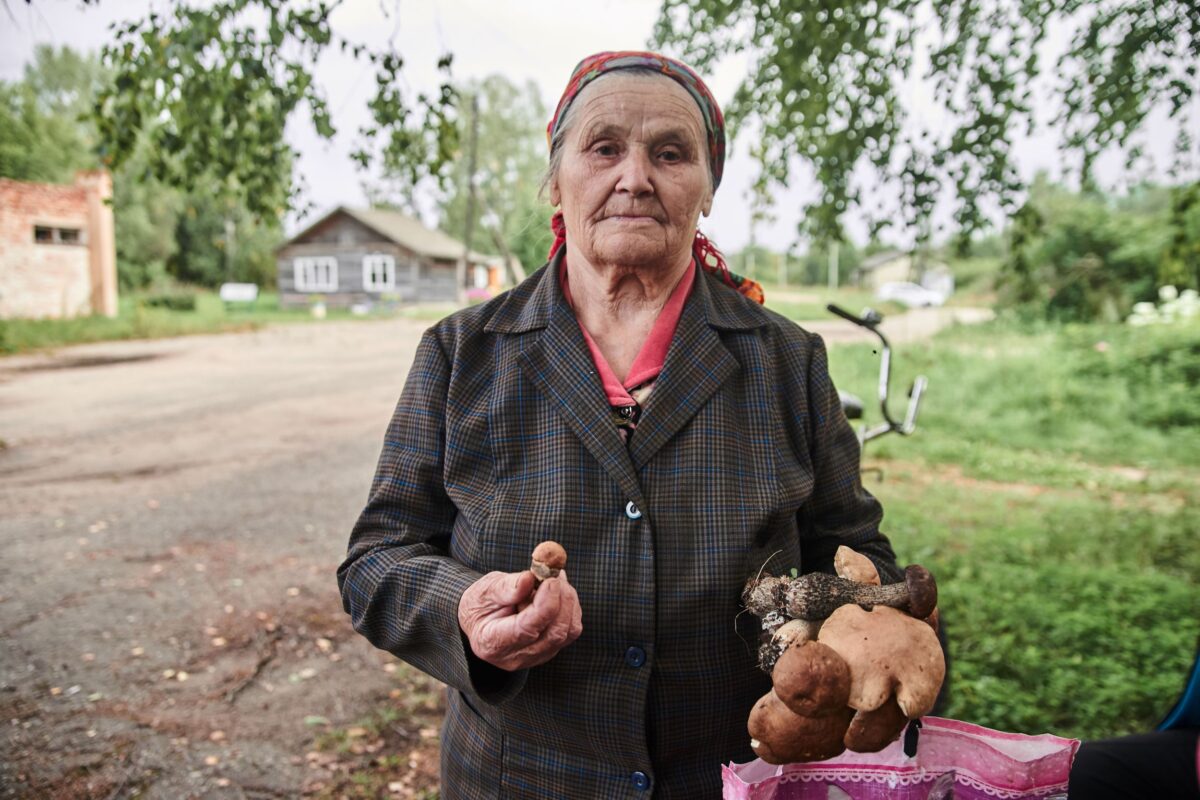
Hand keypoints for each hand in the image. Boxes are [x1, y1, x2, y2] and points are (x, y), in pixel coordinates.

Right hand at [458, 569, 582, 670]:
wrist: (480, 620)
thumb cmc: (480, 604)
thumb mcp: (484, 591)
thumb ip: (505, 587)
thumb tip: (528, 579)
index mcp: (493, 642)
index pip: (527, 629)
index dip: (545, 604)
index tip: (550, 580)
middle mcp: (516, 656)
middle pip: (554, 634)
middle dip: (562, 600)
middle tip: (555, 576)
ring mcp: (536, 656)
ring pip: (568, 632)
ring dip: (568, 601)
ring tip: (552, 580)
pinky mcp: (550, 650)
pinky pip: (571, 629)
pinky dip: (570, 606)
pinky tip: (556, 590)